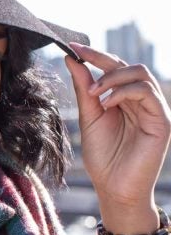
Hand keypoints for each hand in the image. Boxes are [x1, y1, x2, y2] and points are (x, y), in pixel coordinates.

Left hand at [65, 43, 169, 234]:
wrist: (113, 188)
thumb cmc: (102, 157)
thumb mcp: (89, 117)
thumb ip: (84, 90)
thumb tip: (72, 60)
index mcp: (124, 99)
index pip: (113, 68)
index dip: (94, 55)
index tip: (72, 46)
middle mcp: (142, 101)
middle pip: (128, 65)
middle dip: (102, 59)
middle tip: (80, 59)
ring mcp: (154, 110)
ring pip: (140, 74)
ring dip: (113, 77)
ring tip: (94, 93)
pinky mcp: (162, 121)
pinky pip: (148, 93)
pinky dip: (124, 92)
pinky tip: (106, 104)